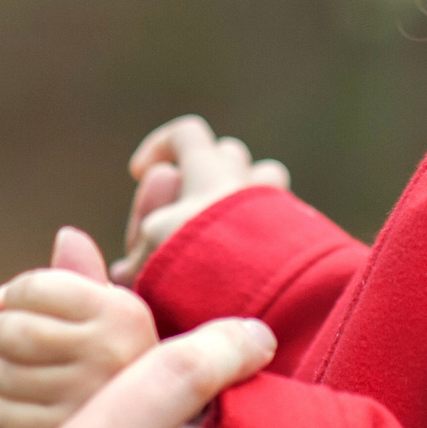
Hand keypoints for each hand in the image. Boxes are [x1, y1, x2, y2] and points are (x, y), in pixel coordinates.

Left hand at [0, 228, 160, 427]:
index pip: (32, 288)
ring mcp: (84, 403)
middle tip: (13, 342)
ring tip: (19, 373)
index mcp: (122, 315)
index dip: (15, 296)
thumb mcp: (97, 310)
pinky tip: (13, 403)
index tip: (26, 309)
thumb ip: (51, 284)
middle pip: (9, 330)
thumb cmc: (104, 355)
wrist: (135, 427)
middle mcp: (110, 357)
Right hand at [110, 117, 289, 284]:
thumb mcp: (151, 255)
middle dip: (209, 173)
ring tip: (228, 234)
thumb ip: (137, 258)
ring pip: (265, 180)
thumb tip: (124, 271)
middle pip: (230, 156)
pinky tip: (252, 261)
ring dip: (247, 198)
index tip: (141, 172)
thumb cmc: (199, 266)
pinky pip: (285, 218)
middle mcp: (248, 179)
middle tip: (191, 210)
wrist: (264, 294)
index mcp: (209, 170)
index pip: (187, 133)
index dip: (161, 146)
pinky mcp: (302, 234)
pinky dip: (267, 230)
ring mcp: (280, 204)